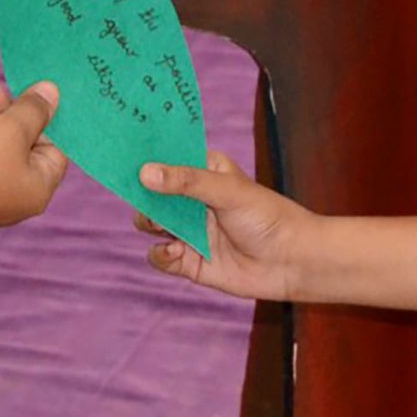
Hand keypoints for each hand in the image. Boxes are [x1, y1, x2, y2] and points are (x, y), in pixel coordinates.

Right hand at [136, 153, 316, 302]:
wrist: (293, 263)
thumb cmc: (268, 217)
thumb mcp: (227, 191)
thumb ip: (186, 182)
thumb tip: (145, 173)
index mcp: (204, 172)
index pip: (169, 159)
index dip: (147, 156)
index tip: (123, 153)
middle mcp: (193, 201)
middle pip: (152, 193)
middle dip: (141, 194)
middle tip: (136, 194)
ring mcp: (191, 231)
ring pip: (151, 225)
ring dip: (149, 224)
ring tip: (160, 226)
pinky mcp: (190, 262)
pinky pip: (160, 257)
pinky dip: (161, 254)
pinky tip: (177, 251)